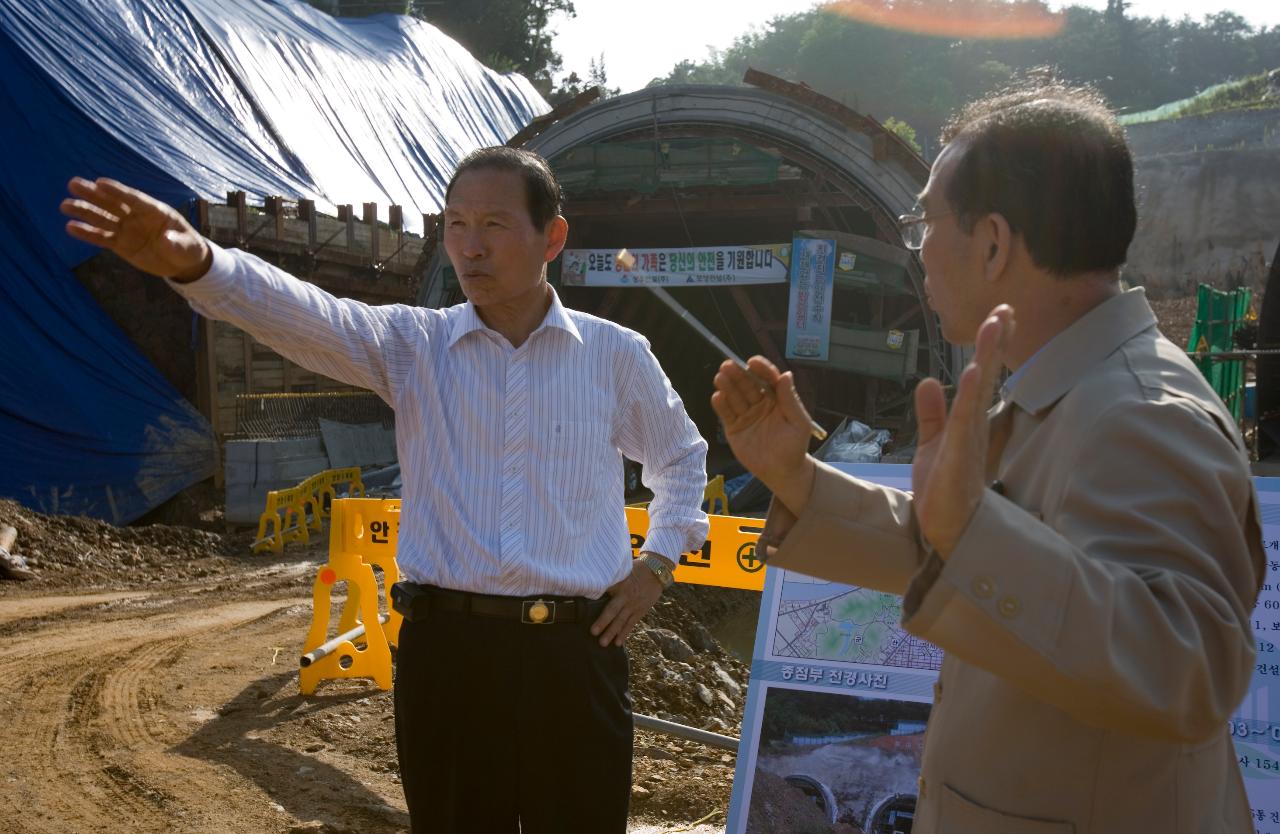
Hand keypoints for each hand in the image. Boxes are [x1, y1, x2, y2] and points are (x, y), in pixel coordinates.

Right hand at [61, 177, 210, 281]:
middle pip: (113, 203)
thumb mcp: (188, 247)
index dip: (118, 191)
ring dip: (84, 212)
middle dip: (94, 195)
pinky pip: (102, 237)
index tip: (100, 182)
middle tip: (73, 184)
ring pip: (103, 218)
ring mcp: (127, 229)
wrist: (183, 262)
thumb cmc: (189, 248)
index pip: (134, 198)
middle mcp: (137, 217)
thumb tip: (165, 240)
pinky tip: (70, 227)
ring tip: (65, 205)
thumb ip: (176, 243)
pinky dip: (87, 233)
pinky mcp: (121, 244)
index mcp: (155, 211)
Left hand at [590, 559, 665, 646]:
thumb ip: (611, 578)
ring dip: (612, 632)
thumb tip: (594, 581)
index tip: (583, 604)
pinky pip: (631, 624)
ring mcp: (634, 605)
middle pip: (613, 610)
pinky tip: (618, 643)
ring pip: (621, 621)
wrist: (656, 572)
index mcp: (619, 584)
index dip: (594, 597)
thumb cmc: (636, 569)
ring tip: (603, 643)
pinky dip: (624, 633)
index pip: (604, 591)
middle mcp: (626, 596)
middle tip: (593, 632)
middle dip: (603, 622)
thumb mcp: (623, 569)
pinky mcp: (640, 611)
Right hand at [710, 356, 814, 513]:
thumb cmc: (794, 446)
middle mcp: (759, 404)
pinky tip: (717, 396)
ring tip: (720, 377)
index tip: (753, 362)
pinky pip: (726, 414)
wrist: (782, 472)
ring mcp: (745, 415)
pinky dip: (721, 405)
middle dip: (738, 375)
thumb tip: (786, 374)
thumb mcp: (798, 422)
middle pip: (747, 385)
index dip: (761, 369)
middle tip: (728, 365)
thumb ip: (790, 399)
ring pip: (734, 397)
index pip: (767, 379)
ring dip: (727, 386)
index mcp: (776, 399)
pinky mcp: (734, 428)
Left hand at [912, 306, 1014, 557]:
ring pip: (980, 392)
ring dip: (988, 358)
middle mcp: (974, 428)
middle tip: (1006, 309)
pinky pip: (966, 423)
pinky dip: (970, 398)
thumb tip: (929, 381)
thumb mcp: (932, 445)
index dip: (991, 347)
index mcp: (968, 422)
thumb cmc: (943, 492)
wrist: (942, 532)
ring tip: (995, 325)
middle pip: (987, 377)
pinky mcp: (960, 459)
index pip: (981, 376)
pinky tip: (975, 373)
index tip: (1001, 315)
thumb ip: (932, 414)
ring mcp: (970, 442)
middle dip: (996, 343)